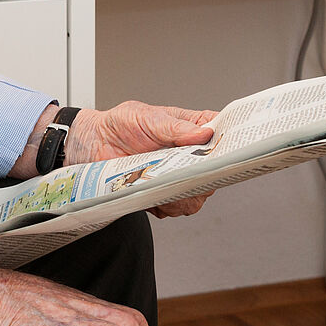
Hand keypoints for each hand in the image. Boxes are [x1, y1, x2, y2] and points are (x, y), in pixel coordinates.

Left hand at [71, 102, 218, 217]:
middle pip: (215, 172)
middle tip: (189, 170)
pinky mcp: (163, 196)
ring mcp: (178, 178)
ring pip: (197, 195)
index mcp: (191, 129)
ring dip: (183, 192)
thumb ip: (174, 127)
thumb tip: (204, 133)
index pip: (223, 135)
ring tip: (163, 180)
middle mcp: (189, 156)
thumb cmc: (120, 125)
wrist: (93, 145)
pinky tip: (152, 191)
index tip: (229, 149)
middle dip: (205, 175)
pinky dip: (166, 204)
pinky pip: (175, 208)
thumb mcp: (147, 117)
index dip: (231, 143)